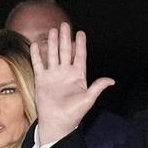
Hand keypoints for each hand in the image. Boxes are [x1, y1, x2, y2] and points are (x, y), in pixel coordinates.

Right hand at [31, 23, 115, 145]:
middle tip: (65, 24)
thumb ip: (97, 87)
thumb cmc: (74, 113)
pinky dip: (37, 55)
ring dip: (52, 43)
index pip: (79, 56)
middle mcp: (65, 73)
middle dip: (65, 38)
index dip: (80, 45)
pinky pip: (39, 64)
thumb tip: (111, 80)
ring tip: (52, 30)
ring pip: (52, 55)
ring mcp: (53, 75)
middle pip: (65, 51)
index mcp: (78, 76)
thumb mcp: (88, 99)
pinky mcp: (42, 79)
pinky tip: (36, 44)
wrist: (57, 123)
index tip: (81, 33)